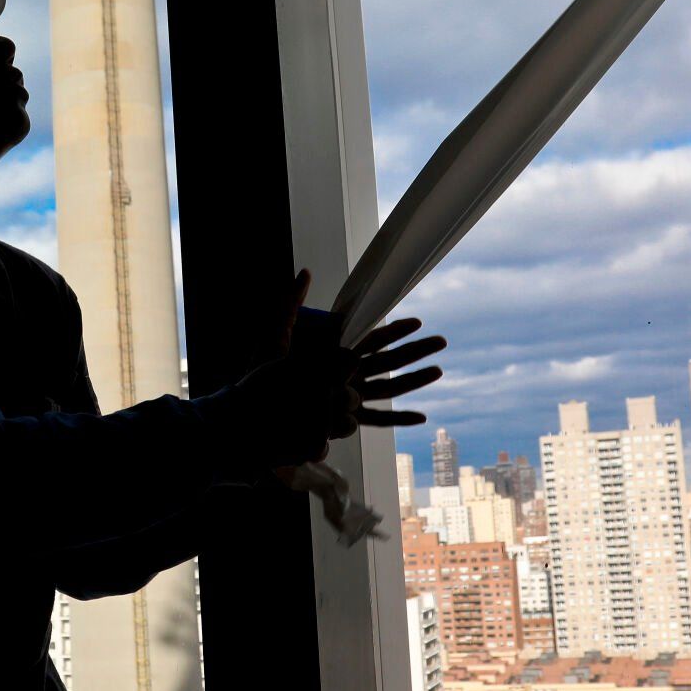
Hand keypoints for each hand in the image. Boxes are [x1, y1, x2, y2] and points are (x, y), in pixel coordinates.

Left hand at [239, 269, 446, 469]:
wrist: (248, 409)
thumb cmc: (259, 373)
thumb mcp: (277, 332)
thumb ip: (291, 301)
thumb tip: (305, 271)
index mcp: (333, 355)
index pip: (371, 339)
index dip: (394, 330)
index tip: (416, 320)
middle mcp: (344, 376)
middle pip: (387, 361)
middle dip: (415, 351)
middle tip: (441, 341)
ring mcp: (345, 397)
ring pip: (388, 387)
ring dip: (414, 379)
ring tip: (439, 370)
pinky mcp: (340, 418)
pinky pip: (375, 419)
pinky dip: (398, 419)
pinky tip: (420, 416)